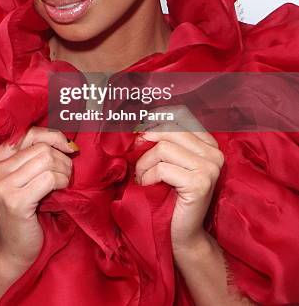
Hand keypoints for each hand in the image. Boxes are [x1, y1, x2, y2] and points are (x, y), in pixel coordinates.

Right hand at [0, 126, 77, 271]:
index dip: (53, 137)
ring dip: (64, 170)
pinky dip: (62, 181)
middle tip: (67, 172)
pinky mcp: (15, 202)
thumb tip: (65, 140)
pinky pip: (49, 178)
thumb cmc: (22, 209)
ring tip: (64, 181)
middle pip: (40, 147)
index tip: (68, 147)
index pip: (28, 134)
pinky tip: (61, 189)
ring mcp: (1, 187)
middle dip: (61, 157)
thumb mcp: (21, 176)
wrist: (12, 248)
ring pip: (46, 160)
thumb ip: (33, 155)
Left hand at [133, 105, 223, 254]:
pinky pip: (163, 168)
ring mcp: (210, 168)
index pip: (180, 117)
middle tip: (138, 164)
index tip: (140, 138)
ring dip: (145, 165)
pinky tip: (148, 187)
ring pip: (163, 149)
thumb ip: (163, 142)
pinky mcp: (200, 184)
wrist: (183, 235)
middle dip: (146, 145)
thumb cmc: (171, 197)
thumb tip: (139, 127)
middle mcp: (214, 153)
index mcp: (209, 144)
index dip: (155, 123)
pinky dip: (148, 177)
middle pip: (169, 131)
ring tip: (143, 178)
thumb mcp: (169, 163)